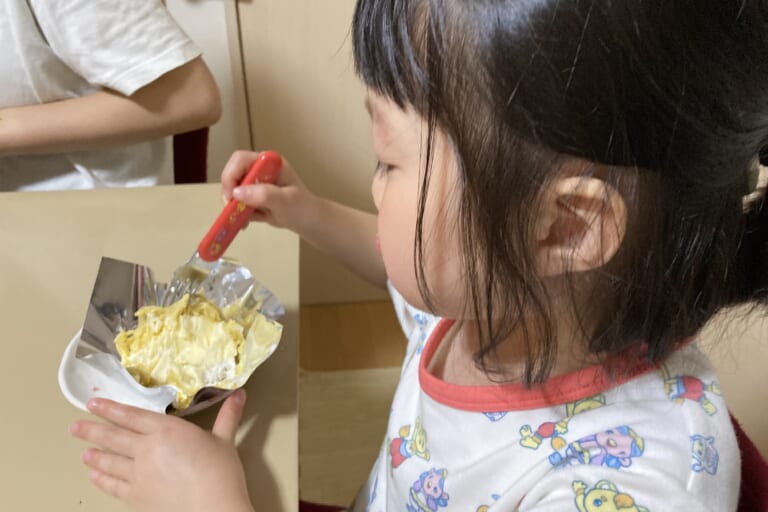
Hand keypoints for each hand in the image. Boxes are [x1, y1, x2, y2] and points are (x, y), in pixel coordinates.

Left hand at [70, 389, 253, 511]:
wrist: (212, 510)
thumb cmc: (220, 474)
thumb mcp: (225, 441)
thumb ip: (228, 417)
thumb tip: (239, 394)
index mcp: (166, 430)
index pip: (131, 416)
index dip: (110, 408)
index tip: (93, 403)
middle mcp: (146, 449)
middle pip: (113, 437)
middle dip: (92, 430)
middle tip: (75, 426)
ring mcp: (138, 475)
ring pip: (109, 461)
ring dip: (94, 455)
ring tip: (84, 452)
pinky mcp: (137, 497)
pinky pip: (113, 486)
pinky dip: (102, 480)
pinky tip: (95, 476)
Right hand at [221, 150, 317, 231]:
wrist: (308, 222)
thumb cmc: (302, 208)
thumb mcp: (285, 201)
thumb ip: (264, 194)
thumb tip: (237, 192)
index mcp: (269, 163)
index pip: (240, 160)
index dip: (231, 176)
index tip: (232, 196)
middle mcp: (260, 169)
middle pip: (232, 174)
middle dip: (230, 193)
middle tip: (232, 211)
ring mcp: (256, 183)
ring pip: (232, 190)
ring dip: (233, 206)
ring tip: (242, 221)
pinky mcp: (253, 197)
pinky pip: (237, 203)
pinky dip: (237, 214)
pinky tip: (245, 223)